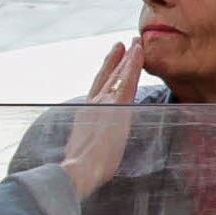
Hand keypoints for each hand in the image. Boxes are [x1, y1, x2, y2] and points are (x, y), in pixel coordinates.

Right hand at [57, 40, 142, 197]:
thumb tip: (92, 156)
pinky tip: (139, 52)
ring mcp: (104, 103)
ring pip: (118, 75)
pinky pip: (127, 80)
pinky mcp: (117, 106)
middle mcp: (93, 104)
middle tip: (124, 44)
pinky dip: (133, 64)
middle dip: (116, 60)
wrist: (76, 171)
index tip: (111, 61)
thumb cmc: (79, 172)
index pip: (97, 89)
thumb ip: (91, 146)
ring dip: (128, 57)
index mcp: (86, 115)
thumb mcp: (86, 153)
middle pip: (106, 76)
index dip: (105, 75)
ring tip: (136, 43)